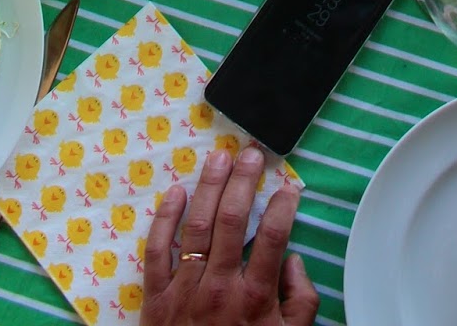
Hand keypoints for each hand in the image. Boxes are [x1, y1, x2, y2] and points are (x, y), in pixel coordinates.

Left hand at [143, 146, 317, 325]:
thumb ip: (301, 302)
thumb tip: (294, 262)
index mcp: (254, 297)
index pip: (272, 235)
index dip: (283, 205)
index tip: (289, 186)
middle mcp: (219, 286)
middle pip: (232, 219)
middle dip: (244, 181)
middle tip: (252, 153)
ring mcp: (184, 289)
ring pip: (196, 225)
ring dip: (209, 186)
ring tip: (219, 157)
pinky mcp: (155, 297)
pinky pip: (157, 250)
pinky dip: (164, 219)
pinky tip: (175, 192)